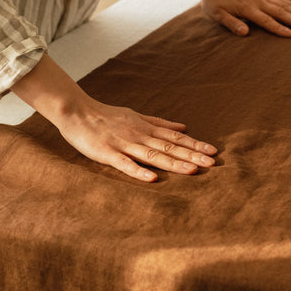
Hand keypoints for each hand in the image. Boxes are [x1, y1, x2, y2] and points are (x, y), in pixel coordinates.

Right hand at [11, 54, 216, 181]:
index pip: (175, 137)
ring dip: (173, 163)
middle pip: (169, 147)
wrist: (77, 111)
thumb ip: (160, 123)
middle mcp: (139, 135)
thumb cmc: (107, 116)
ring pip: (152, 155)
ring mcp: (124, 144)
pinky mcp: (107, 154)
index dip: (195, 144)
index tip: (213, 151)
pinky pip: (125, 164)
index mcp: (146, 128)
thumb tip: (184, 126)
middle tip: (212, 163)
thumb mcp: (136, 116)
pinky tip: (152, 179)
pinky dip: (138, 171)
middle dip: (191, 155)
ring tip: (192, 170)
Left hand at [175, 0, 290, 36]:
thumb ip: (232, 23)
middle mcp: (258, 2)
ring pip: (284, 6)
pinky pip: (281, 0)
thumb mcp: (217, 15)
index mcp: (248, 9)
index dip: (279, 29)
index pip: (267, 21)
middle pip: (281, 12)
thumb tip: (245, 33)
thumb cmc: (214, 1)